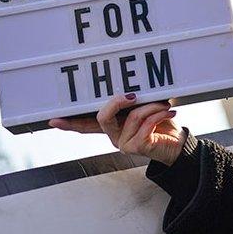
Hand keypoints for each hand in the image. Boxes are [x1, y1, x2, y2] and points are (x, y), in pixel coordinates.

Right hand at [49, 93, 185, 165]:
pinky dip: (159, 114)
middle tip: (133, 94)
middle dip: (117, 101)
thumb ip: (133, 100)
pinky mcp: (137, 147)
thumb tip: (130, 86)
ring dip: (152, 106)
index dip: (69, 123)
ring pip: (131, 117)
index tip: (53, 120)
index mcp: (112, 126)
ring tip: (165, 105)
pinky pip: (146, 124)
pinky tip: (170, 112)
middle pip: (101, 117)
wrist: (179, 143)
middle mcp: (114, 136)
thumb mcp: (144, 105)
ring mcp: (124, 143)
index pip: (85, 124)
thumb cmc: (162, 122)